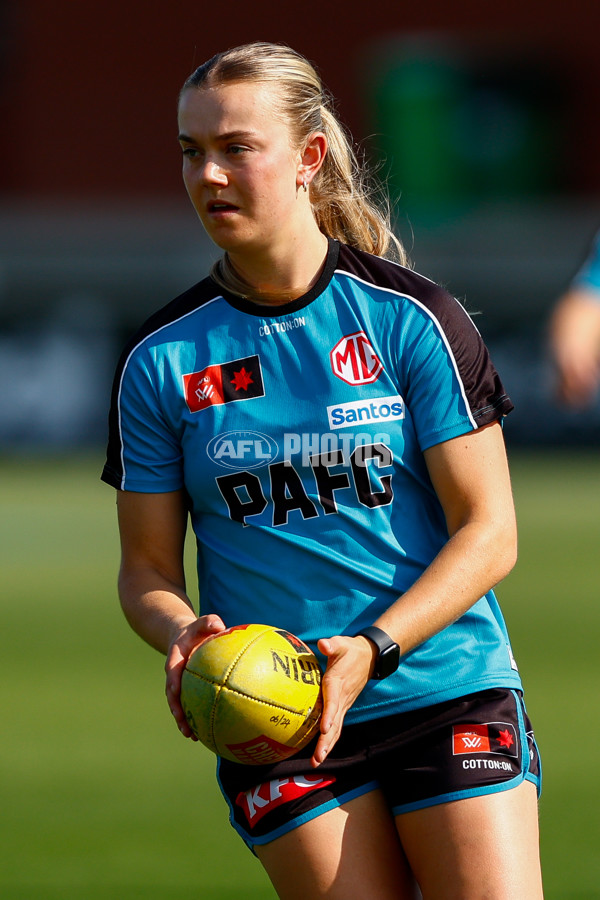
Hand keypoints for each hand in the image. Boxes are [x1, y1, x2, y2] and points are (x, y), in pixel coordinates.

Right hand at [165, 614, 226, 738]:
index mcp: (176, 657)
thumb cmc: (197, 630)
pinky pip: (189, 705)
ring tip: (191, 735)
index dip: (172, 679)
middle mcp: (175, 674)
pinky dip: (194, 718)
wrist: (185, 636)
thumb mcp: (201, 622)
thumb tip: (219, 624)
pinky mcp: (186, 691)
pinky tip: (205, 733)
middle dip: (176, 708)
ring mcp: (179, 684)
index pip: (172, 669)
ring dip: (183, 720)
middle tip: (182, 721)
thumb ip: (208, 621)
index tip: (175, 689)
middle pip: (172, 693)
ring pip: (179, 704)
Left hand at [310, 634, 374, 767]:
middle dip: (326, 742)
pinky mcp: (343, 707)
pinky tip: (321, 752)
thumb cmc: (351, 650)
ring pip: (336, 729)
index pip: (333, 702)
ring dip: (327, 746)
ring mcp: (344, 705)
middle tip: (317, 758)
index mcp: (338, 683)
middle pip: (334, 724)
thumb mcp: (342, 644)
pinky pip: (336, 727)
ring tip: (317, 762)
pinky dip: (329, 741)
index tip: (324, 728)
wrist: (369, 657)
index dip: (329, 715)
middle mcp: (342, 698)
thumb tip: (323, 644)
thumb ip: (332, 645)